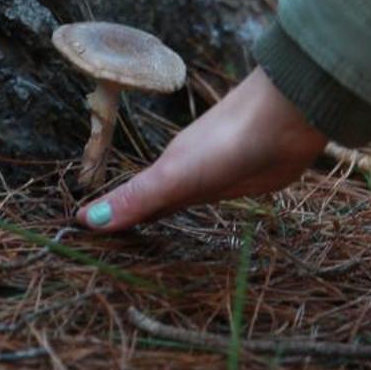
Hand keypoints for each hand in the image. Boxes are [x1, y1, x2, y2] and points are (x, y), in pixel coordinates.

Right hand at [75, 66, 327, 233]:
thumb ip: (137, 199)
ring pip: (179, 200)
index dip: (108, 219)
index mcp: (165, 169)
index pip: (129, 201)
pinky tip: (195, 218)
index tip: (83, 239)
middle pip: (151, 201)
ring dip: (162, 217)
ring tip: (144, 242)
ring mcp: (213, 175)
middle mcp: (185, 171)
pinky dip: (195, 211)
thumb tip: (85, 221)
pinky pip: (210, 201)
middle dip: (131, 219)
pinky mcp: (243, 181)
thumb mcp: (175, 176)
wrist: (287, 117)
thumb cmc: (228, 142)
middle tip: (109, 251)